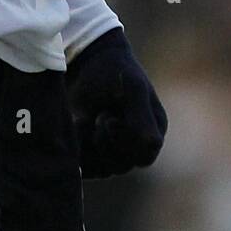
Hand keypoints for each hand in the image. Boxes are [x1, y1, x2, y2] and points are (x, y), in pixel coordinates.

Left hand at [66, 29, 166, 177]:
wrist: (85, 62)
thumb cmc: (113, 70)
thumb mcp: (131, 85)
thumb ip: (141, 113)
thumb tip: (151, 144)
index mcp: (154, 127)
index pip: (145, 152)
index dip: (126, 140)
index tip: (108, 117)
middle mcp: (137, 143)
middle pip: (124, 164)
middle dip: (105, 141)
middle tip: (97, 115)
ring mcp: (115, 149)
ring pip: (104, 169)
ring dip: (90, 147)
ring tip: (84, 119)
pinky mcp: (94, 153)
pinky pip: (88, 168)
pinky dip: (78, 152)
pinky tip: (76, 127)